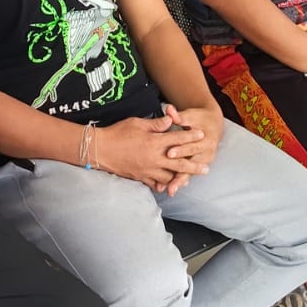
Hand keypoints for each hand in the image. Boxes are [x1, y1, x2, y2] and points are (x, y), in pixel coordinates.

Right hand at [93, 115, 210, 194]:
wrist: (100, 149)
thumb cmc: (118, 133)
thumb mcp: (137, 123)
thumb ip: (156, 124)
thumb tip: (171, 120)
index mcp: (154, 142)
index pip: (178, 139)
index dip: (191, 136)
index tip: (202, 135)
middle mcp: (154, 158)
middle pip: (180, 164)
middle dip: (194, 166)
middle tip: (206, 169)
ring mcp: (147, 170)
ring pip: (169, 177)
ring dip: (180, 178)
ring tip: (189, 179)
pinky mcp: (140, 177)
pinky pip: (155, 184)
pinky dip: (162, 185)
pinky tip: (168, 186)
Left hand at [160, 104, 224, 194]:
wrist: (213, 124)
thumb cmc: (199, 118)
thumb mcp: (191, 115)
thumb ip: (179, 115)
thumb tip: (169, 109)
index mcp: (206, 139)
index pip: (192, 146)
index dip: (180, 150)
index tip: (169, 153)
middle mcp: (207, 152)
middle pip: (192, 165)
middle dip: (180, 174)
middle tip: (170, 182)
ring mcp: (204, 161)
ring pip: (191, 173)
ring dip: (180, 182)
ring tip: (170, 190)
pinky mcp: (200, 165)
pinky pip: (189, 174)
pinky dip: (180, 182)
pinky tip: (171, 189)